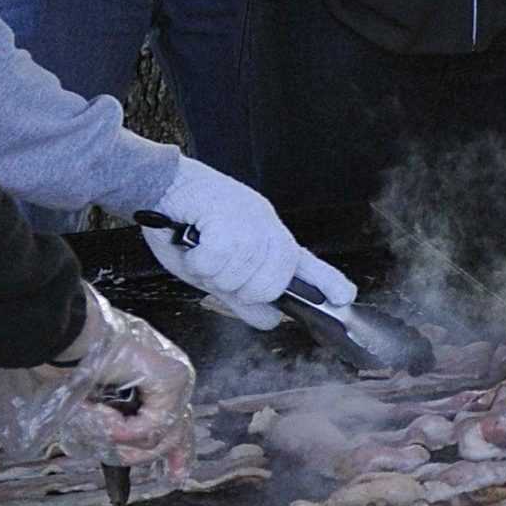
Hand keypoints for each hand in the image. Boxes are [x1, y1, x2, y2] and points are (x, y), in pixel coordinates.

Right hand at [0, 287, 195, 477]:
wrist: (70, 337)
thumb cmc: (73, 365)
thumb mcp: (96, 406)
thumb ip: (114, 428)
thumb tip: (122, 450)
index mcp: (156, 384)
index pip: (177, 422)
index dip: (177, 452)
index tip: (174, 478)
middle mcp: (172, 380)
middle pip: (180, 430)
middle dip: (165, 456)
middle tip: (150, 471)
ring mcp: (177, 379)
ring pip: (163, 436)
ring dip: (125, 440)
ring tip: (101, 426)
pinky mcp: (173, 378)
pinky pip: (153, 425)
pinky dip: (125, 429)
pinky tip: (105, 416)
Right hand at [143, 159, 356, 329]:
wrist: (161, 185)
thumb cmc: (186, 226)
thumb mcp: (215, 272)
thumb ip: (243, 298)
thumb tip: (271, 320)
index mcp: (268, 240)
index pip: (306, 263)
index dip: (328, 282)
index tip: (345, 297)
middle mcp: (267, 229)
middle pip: (271, 287)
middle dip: (240, 288)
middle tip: (216, 266)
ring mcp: (253, 223)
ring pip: (242, 279)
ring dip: (212, 272)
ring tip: (201, 247)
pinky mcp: (231, 219)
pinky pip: (217, 265)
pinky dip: (198, 261)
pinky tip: (193, 241)